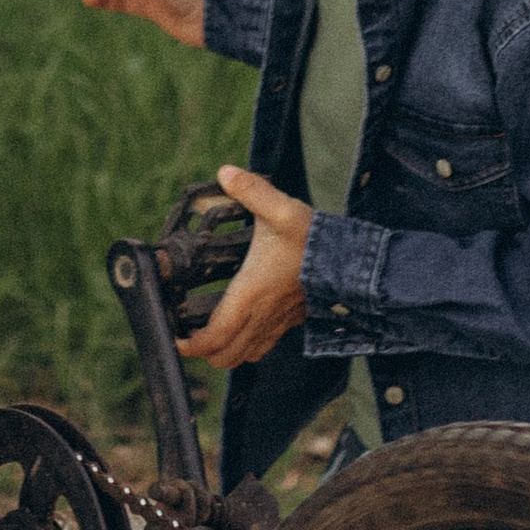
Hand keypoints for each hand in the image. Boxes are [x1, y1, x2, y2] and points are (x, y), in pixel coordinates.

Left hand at [187, 166, 313, 368]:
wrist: (354, 261)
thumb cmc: (316, 239)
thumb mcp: (282, 209)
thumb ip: (252, 191)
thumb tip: (226, 173)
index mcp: (252, 293)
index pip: (216, 336)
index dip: (192, 345)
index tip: (175, 339)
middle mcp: (262, 315)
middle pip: (226, 355)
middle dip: (202, 353)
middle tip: (185, 336)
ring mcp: (278, 322)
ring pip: (245, 356)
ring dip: (224, 352)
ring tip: (207, 336)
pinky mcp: (290, 321)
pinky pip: (262, 347)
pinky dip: (245, 347)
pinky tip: (240, 329)